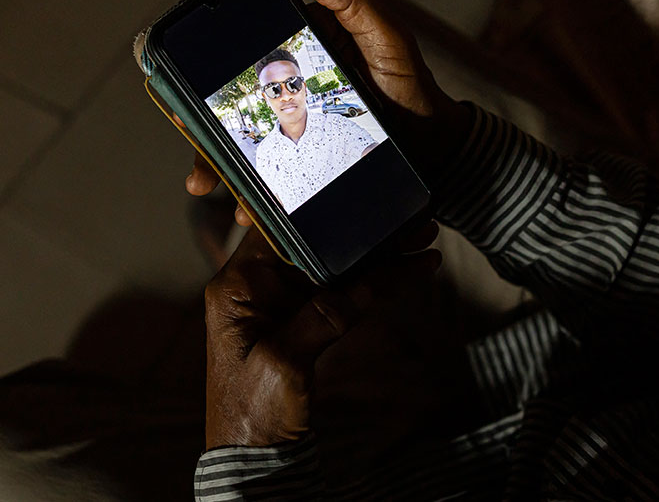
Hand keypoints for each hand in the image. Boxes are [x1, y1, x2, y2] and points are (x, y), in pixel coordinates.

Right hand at [186, 0, 472, 221]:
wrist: (435, 149)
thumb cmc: (411, 86)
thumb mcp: (386, 39)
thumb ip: (353, 1)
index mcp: (299, 49)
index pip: (244, 45)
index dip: (209, 49)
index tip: (184, 59)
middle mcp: (286, 86)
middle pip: (229, 99)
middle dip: (199, 117)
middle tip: (185, 127)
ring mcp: (290, 125)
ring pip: (238, 140)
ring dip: (215, 162)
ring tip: (207, 184)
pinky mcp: (299, 160)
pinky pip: (265, 173)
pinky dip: (247, 192)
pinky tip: (244, 210)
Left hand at [204, 222, 441, 448]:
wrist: (255, 460)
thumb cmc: (250, 413)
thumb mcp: (283, 362)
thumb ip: (322, 317)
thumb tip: (363, 284)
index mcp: (237, 287)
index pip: (279, 233)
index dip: (318, 214)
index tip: (357, 198)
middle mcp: (258, 289)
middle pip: (314, 247)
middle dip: (360, 233)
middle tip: (407, 219)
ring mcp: (282, 306)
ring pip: (335, 269)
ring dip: (377, 258)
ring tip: (421, 238)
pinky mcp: (304, 325)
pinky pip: (343, 296)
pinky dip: (375, 286)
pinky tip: (408, 272)